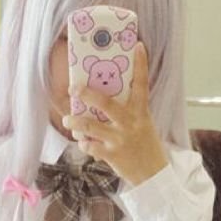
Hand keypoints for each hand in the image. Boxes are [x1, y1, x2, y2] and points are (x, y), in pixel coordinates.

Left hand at [64, 41, 169, 187]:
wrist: (153, 175)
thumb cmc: (145, 145)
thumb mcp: (143, 123)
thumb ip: (128, 110)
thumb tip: (103, 97)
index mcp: (141, 112)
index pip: (142, 84)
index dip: (141, 65)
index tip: (137, 46)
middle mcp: (130, 123)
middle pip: (106, 103)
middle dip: (87, 93)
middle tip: (73, 88)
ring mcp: (120, 139)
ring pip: (91, 126)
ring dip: (75, 122)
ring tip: (67, 119)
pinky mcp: (112, 155)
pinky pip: (91, 146)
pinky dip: (84, 144)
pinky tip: (83, 142)